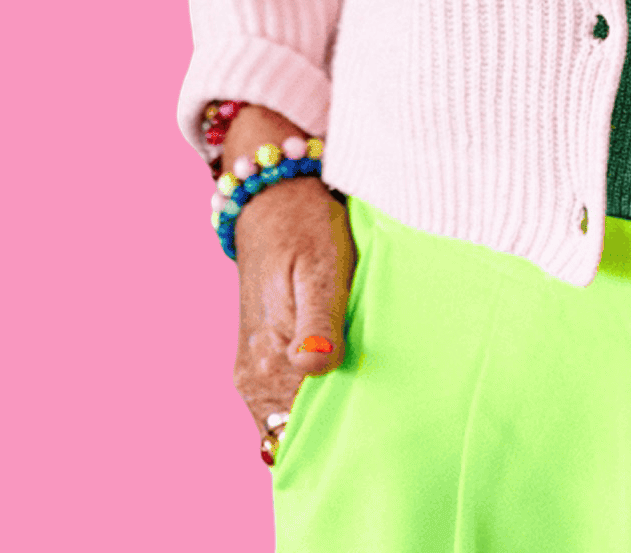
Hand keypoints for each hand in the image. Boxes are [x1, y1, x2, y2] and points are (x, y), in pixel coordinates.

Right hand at [227, 108, 355, 465]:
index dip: (339, 432)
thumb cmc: (305, 227)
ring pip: (290, 420)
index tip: (374, 419)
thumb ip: (318, 322)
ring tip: (364, 391)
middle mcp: (252, 375)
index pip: (302, 433)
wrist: (275, 197)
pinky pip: (286, 400)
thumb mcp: (322, 267)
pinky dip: (312, 398)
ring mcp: (253, 370)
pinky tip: (342, 378)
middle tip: (378, 407)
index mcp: (267, 360)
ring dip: (325, 413)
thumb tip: (316, 367)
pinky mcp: (259, 358)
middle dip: (334, 428)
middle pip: (295, 433)